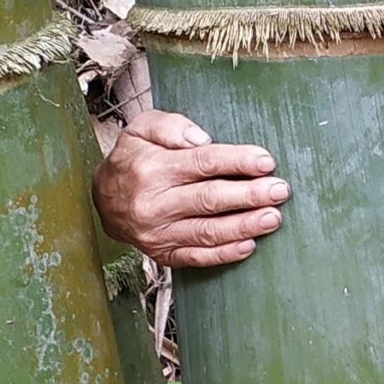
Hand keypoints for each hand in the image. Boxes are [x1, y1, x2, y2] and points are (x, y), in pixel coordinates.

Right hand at [94, 112, 288, 269]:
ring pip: (208, 232)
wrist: (104, 200)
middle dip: (249, 195)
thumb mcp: (141, 129)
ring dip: (244, 226)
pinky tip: (249, 245)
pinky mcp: (164, 253)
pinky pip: (197, 257)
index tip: (266, 161)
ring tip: (273, 218)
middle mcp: (155, 203)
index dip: (237, 161)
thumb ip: (171, 126)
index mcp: (153, 168)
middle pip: (210, 199)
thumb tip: (201, 139)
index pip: (203, 163)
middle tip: (280, 190)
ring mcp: (159, 232)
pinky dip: (225, 253)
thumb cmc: (132, 159)